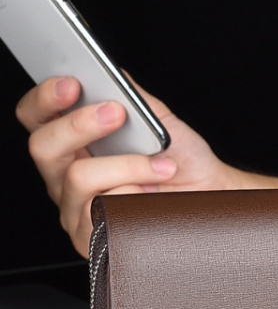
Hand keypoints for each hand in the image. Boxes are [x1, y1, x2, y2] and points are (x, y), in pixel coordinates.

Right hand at [16, 76, 277, 256]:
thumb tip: (109, 71)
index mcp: (71, 144)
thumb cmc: (183, 161)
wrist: (210, 195)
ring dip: (126, 166)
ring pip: (79, 178)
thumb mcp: (160, 121)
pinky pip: (102, 210)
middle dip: (80, 124)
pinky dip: (134, 196)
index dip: (45, 98)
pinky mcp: (93, 237)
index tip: (72, 83)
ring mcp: (76, 209)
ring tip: (160, 165)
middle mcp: (65, 177)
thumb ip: (131, 96)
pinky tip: (153, 194)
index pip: (35, 118)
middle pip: (42, 147)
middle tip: (117, 114)